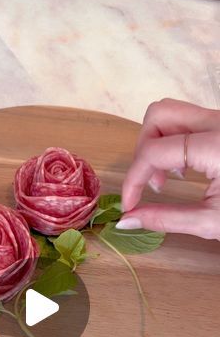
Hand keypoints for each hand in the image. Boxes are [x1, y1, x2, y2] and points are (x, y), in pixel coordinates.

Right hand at [119, 98, 219, 239]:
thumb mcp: (210, 223)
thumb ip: (164, 219)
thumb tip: (127, 221)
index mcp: (216, 146)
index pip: (154, 151)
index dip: (134, 179)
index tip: (129, 205)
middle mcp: (219, 123)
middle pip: (160, 114)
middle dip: (143, 148)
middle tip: (152, 185)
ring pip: (173, 113)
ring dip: (157, 143)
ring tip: (167, 179)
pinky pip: (189, 122)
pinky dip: (174, 143)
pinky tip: (184, 171)